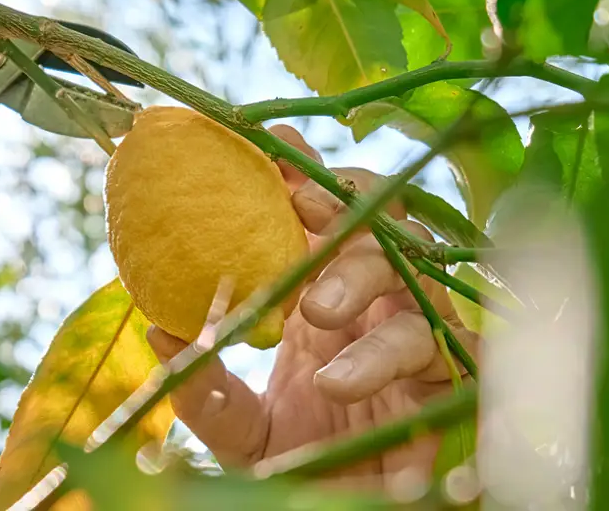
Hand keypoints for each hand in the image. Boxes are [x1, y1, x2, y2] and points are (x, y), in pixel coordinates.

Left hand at [147, 125, 475, 490]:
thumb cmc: (296, 466)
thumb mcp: (237, 427)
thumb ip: (204, 385)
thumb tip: (160, 329)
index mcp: (328, 296)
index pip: (327, 215)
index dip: (305, 173)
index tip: (269, 143)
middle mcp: (378, 308)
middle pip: (381, 229)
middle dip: (344, 206)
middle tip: (298, 208)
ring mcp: (417, 342)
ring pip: (418, 285)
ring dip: (364, 282)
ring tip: (314, 312)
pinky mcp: (448, 389)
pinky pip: (447, 356)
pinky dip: (394, 359)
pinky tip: (340, 382)